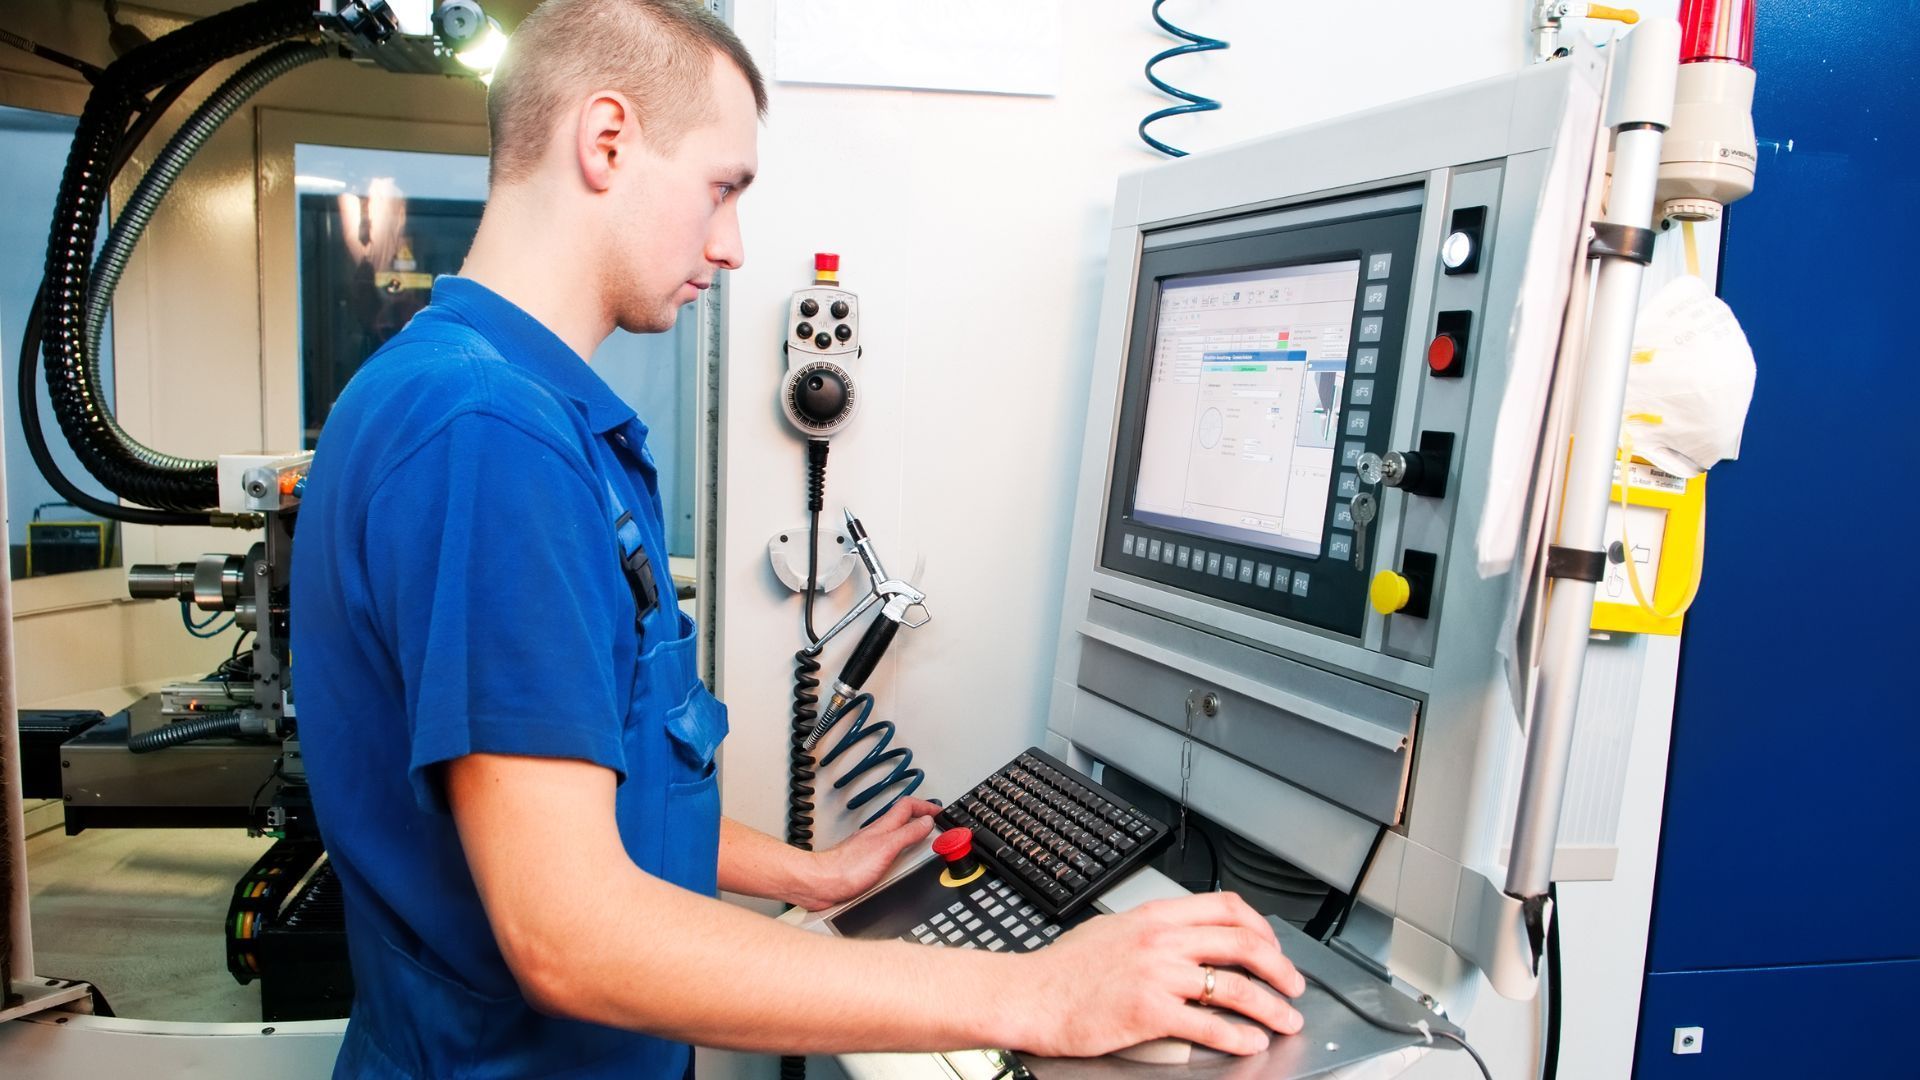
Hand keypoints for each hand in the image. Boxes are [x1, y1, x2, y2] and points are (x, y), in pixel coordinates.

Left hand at [795, 796, 940, 910]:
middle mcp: (877, 835)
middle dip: (920, 816)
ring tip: (923, 836)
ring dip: (910, 832)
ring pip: (895, 833)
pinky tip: (900, 859)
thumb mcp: (886, 848)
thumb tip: (926, 822)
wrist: (822, 883)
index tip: (940, 811)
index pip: (908, 806)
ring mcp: (870, 848)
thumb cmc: (847, 867)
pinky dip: (899, 850)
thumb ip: (907, 834)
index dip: (925, 806)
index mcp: (884, 827)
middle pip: (902, 818)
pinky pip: (887, 850)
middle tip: (934, 821)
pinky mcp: (865, 863)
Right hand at [1006, 892, 1305, 1057]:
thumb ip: (1152, 933)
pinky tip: (1249, 1042)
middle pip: (1242, 943)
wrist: (1028, 994)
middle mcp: (1161, 939)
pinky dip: (1238, 1035)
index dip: (1260, 927)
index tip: (1272, 946)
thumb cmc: (1062, 970)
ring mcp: (1157, 974)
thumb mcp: (1113, 931)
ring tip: (1285, 1019)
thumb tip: (1183, 942)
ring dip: (1270, 1005)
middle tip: (1293, 984)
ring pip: (1235, 985)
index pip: (1225, 907)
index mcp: (1154, 916)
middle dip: (1279, 966)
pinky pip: (1209, 1024)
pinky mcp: (1150, 1011)